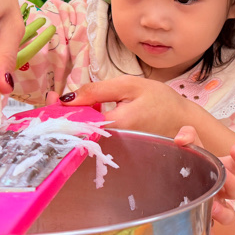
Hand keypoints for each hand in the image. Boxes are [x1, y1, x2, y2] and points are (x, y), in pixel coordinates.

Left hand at [60, 76, 194, 137]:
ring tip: (62, 105)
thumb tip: (68, 98)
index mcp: (116, 125)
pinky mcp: (118, 149)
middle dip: (64, 115)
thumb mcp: (130, 85)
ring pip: (86, 135)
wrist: (183, 120)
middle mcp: (113, 142)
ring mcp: (115, 149)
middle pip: (79, 131)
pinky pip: (96, 138)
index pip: (78, 121)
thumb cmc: (161, 101)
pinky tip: (82, 114)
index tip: (51, 99)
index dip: (61, 111)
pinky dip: (86, 125)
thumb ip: (98, 90)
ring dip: (74, 120)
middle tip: (52, 99)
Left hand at [175, 125, 234, 234]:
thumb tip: (181, 139)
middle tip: (226, 183)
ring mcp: (213, 206)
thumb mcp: (186, 146)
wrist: (171, 185)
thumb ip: (187, 136)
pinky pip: (209, 233)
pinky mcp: (202, 220)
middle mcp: (220, 188)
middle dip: (233, 186)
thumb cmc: (186, 163)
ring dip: (224, 214)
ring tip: (214, 211)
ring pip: (227, 214)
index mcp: (218, 169)